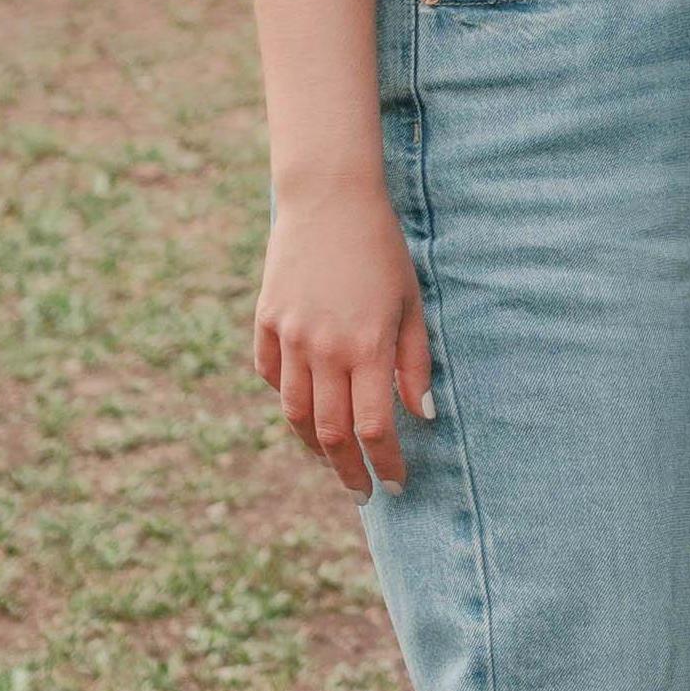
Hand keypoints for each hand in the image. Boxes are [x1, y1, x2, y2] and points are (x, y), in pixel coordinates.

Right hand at [255, 179, 431, 493]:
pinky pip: (271, 377)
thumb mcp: (412, 304)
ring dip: (314, 447)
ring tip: (333, 462)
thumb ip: (415, 363)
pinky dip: (288, 400)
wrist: (328, 199)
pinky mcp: (266, 322)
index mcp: (367, 347)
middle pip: (331, 434)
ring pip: (295, 413)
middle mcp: (324, 349)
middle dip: (349, 472)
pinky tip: (305, 411)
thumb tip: (423, 416)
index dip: (386, 463)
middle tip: (362, 492)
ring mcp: (289, 336)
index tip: (396, 484)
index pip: (374, 428)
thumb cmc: (382, 251)